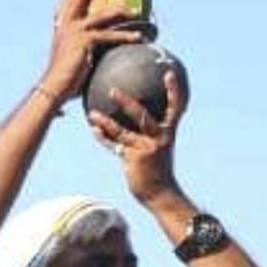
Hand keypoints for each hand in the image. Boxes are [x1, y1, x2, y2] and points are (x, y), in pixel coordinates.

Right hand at [38, 0, 143, 104]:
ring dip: (122, 12)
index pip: (67, 3)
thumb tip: (89, 57)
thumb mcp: (68, 60)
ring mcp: (76, 30)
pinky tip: (138, 37)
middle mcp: (67, 24)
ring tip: (136, 12)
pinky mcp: (86, 39)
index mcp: (61, 28)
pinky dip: (126, 36)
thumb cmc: (62, 81)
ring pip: (103, 15)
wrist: (54, 86)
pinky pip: (110, 35)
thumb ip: (79, 51)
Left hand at [88, 69, 185, 203]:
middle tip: (111, 90)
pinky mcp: (133, 160)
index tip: (168, 72)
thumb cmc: (159, 172)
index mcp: (168, 133)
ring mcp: (145, 149)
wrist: (160, 194)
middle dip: (126, 102)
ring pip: (122, 132)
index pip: (174, 107)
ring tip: (91, 113)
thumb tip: (139, 122)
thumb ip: (150, 135)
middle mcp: (158, 138)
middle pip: (141, 115)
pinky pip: (115, 146)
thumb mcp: (159, 151)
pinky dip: (104, 138)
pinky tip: (94, 130)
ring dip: (105, 122)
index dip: (172, 90)